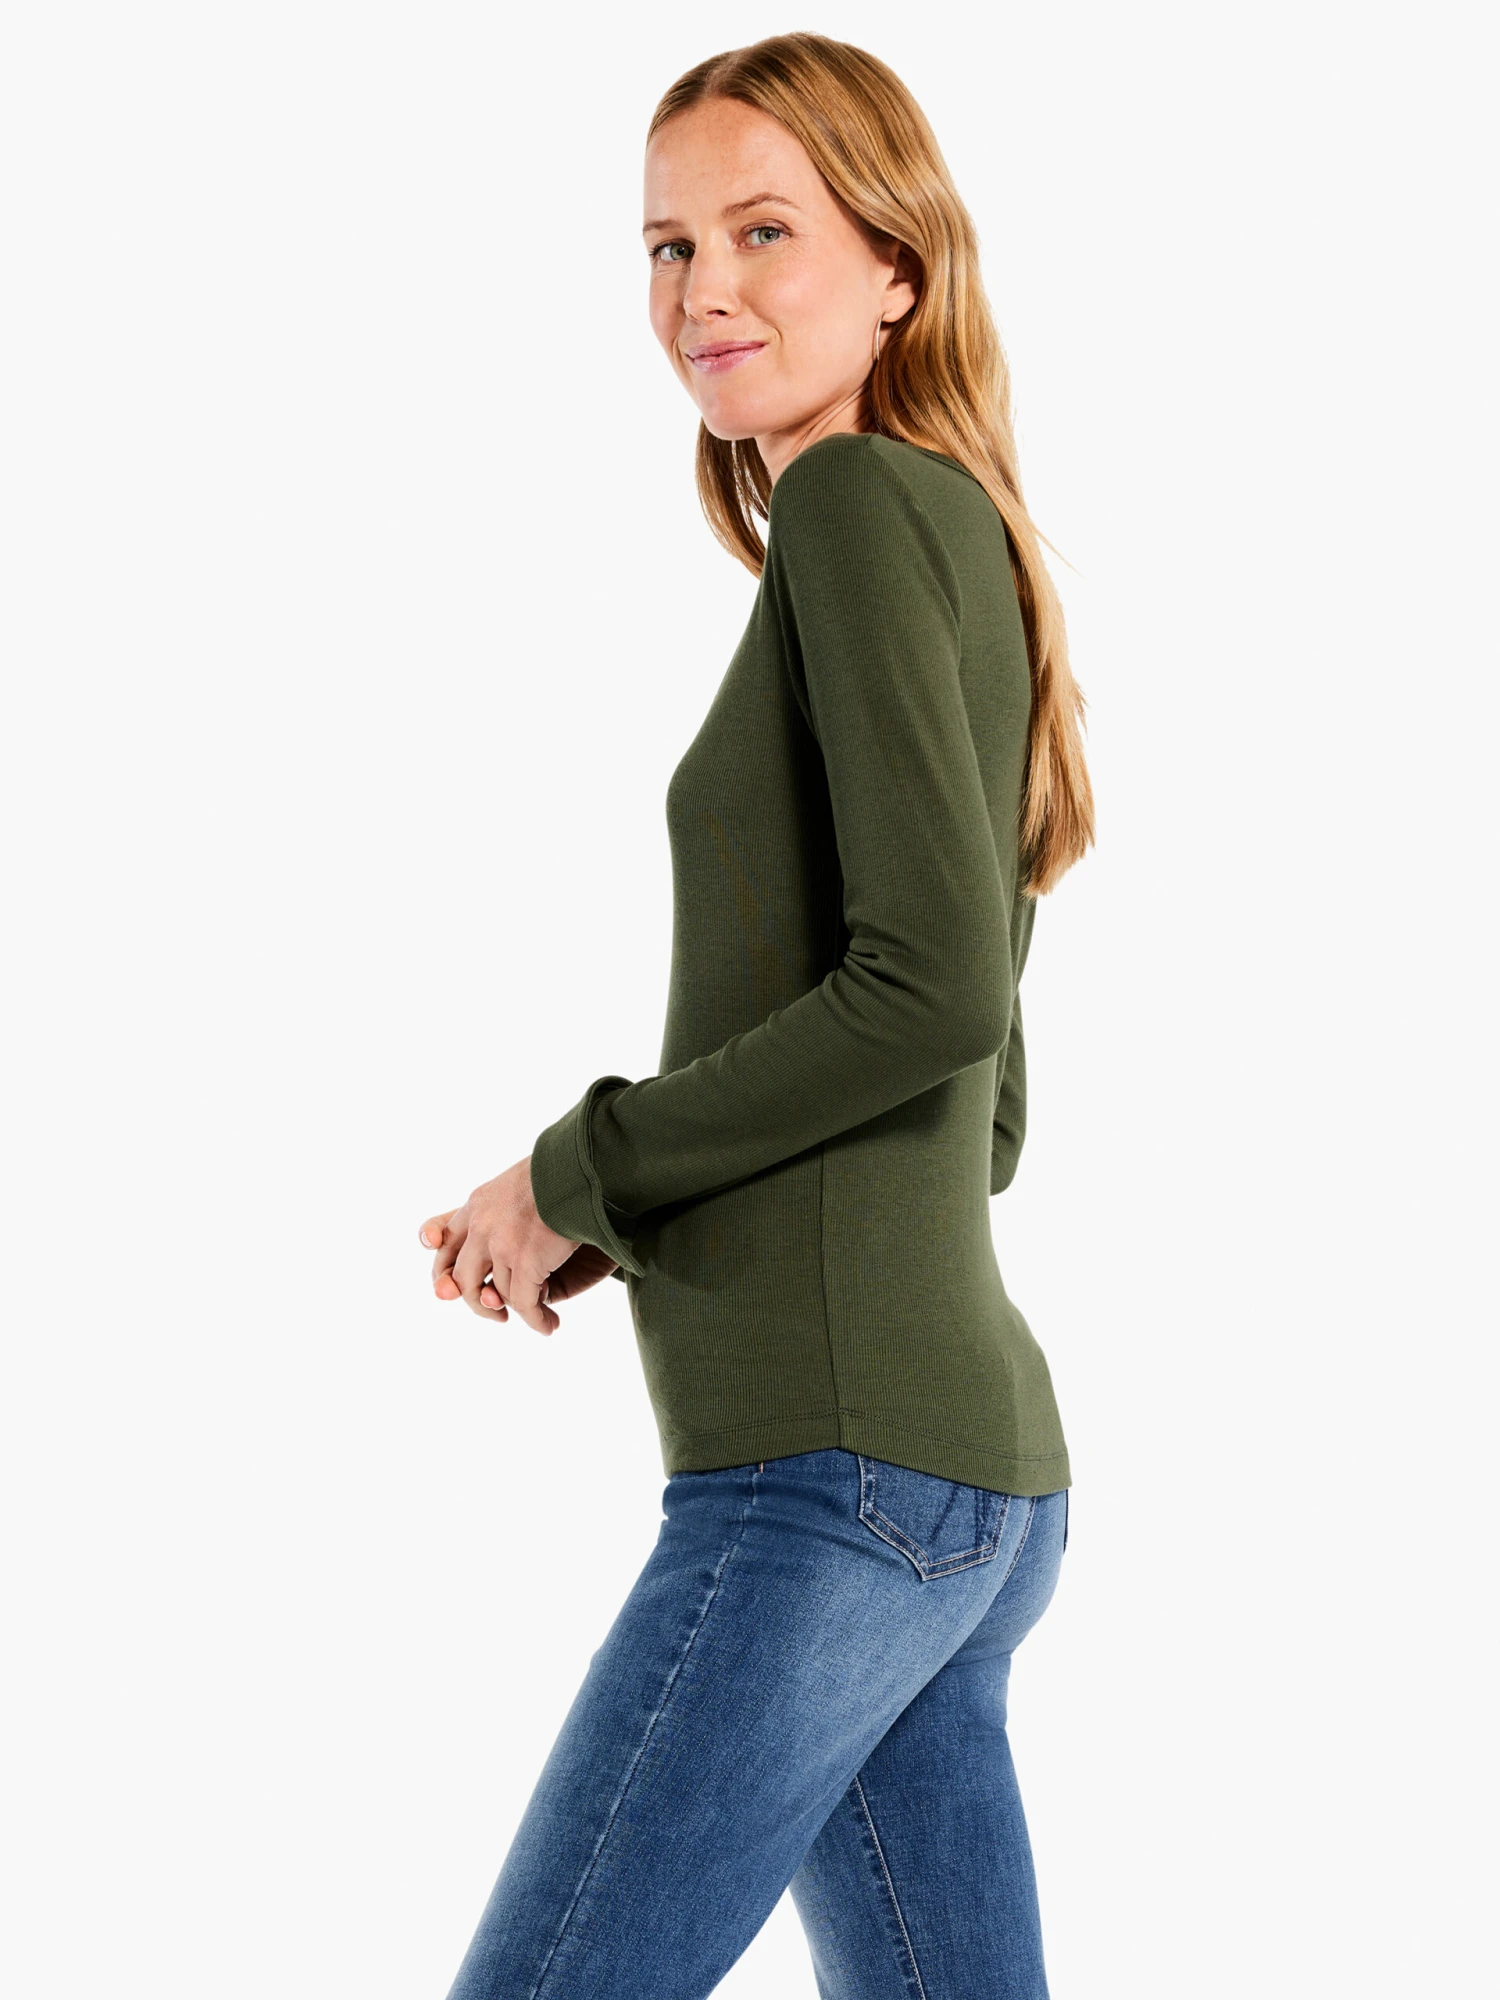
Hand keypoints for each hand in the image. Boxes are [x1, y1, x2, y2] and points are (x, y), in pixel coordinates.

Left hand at [419, 1156, 579, 1335]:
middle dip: (476, 1302)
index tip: (449, 1289)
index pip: (441, 1239)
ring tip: (541, 1320)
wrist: (582, 1166)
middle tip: (497, 1314)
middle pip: (461, 1277)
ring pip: (497, 1294)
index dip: (441, 1268)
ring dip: (518, 1313)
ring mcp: (500, 1244)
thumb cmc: (561, 1172)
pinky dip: (537, 1319)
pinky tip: (548, 1326)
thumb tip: (509, 1234)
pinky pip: (524, 1303)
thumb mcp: (520, 1181)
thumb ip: (505, 1206)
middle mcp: (481, 1225)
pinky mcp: (525, 1260)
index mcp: (477, 1203)